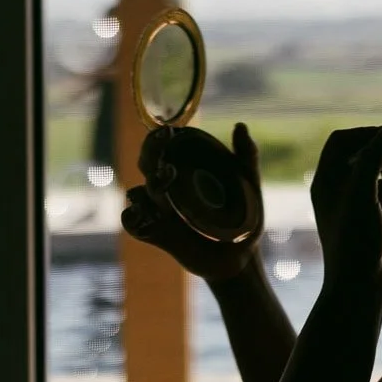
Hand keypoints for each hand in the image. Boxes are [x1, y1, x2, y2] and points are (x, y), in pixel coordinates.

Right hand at [121, 122, 266, 284]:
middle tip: (170, 154)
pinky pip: (132, 224)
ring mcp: (162, 213)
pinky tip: (145, 213)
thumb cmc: (244, 219)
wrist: (241, 257)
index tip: (168, 132)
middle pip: (146, 165)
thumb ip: (247, 155)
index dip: (157, 139)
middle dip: (151, 155)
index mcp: (186, 173)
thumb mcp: (249, 184)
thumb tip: (241, 125)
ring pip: (137, 193)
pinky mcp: (159, 235)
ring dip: (147, 187)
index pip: (162, 149)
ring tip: (167, 179)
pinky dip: (132, 217)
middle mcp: (170, 190)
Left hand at [309, 122, 381, 296]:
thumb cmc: (354, 238)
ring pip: (377, 168)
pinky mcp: (373, 212)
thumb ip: (375, 156)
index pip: (343, 139)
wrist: (362, 283)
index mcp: (324, 179)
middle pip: (363, 150)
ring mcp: (355, 199)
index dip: (368, 132)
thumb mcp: (362, 191)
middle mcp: (337, 187)